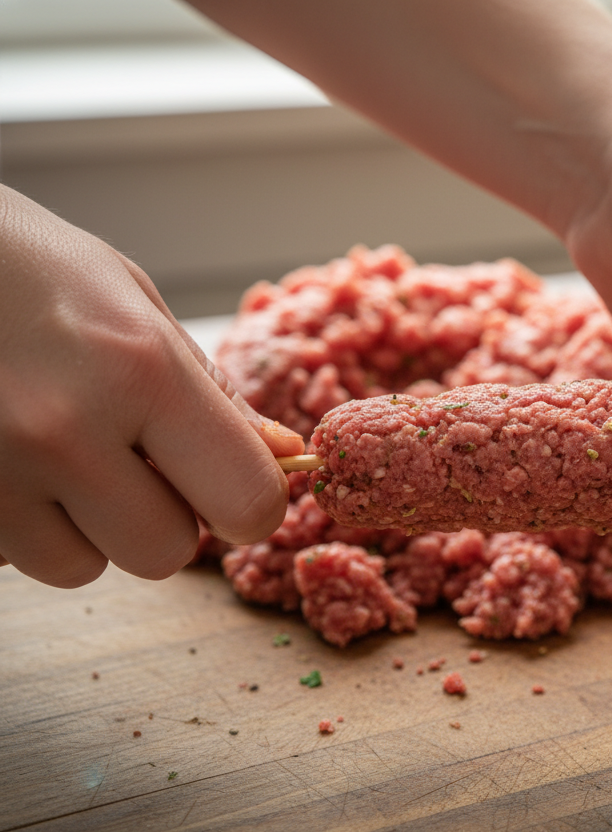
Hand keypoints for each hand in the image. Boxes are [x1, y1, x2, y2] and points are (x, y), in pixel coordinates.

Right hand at [0, 185, 303, 586]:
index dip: (249, 504)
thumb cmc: (23, 263)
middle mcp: (65, 429)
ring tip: (52, 452)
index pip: (245, 501)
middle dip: (159, 518)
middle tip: (126, 458)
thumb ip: (211, 394)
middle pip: (163, 551)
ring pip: (81, 567)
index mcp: (141, 370)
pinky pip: (13, 558)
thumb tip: (283, 457)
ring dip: (83, 528)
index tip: (230, 486)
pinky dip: (20, 525)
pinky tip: (8, 459)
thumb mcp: (134, 303)